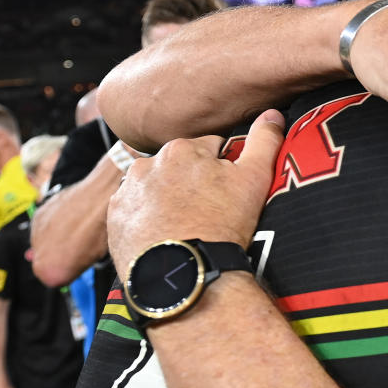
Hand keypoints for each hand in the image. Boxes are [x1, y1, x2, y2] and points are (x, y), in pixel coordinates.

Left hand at [107, 110, 284, 280]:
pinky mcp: (115, 218)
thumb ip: (264, 140)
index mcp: (181, 148)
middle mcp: (147, 163)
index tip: (229, 192)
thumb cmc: (221, 224)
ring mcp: (127, 191)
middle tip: (211, 211)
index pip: (211, 149)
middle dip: (194, 182)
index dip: (225, 169)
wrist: (183, 274)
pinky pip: (137, 209)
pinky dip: (149, 217)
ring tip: (188, 224)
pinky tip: (167, 234)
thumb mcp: (254, 179)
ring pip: (157, 186)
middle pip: (180, 167)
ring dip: (169, 197)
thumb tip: (272, 113)